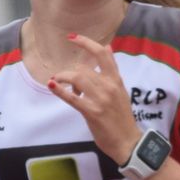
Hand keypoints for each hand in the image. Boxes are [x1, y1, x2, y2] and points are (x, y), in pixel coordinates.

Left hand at [49, 33, 143, 162]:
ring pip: (77, 78)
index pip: (102, 54)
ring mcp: (101, 99)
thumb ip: (112, 72)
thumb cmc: (122, 118)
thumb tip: (108, 48)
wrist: (128, 142)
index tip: (71, 38)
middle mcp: (109, 86)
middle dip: (69, 72)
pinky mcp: (92, 112)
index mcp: (116, 80)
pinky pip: (72, 98)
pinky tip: (52, 85)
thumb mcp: (121, 91)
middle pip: (83, 68)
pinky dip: (59, 90)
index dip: (86, 42)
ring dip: (63, 78)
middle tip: (64, 81)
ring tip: (58, 83)